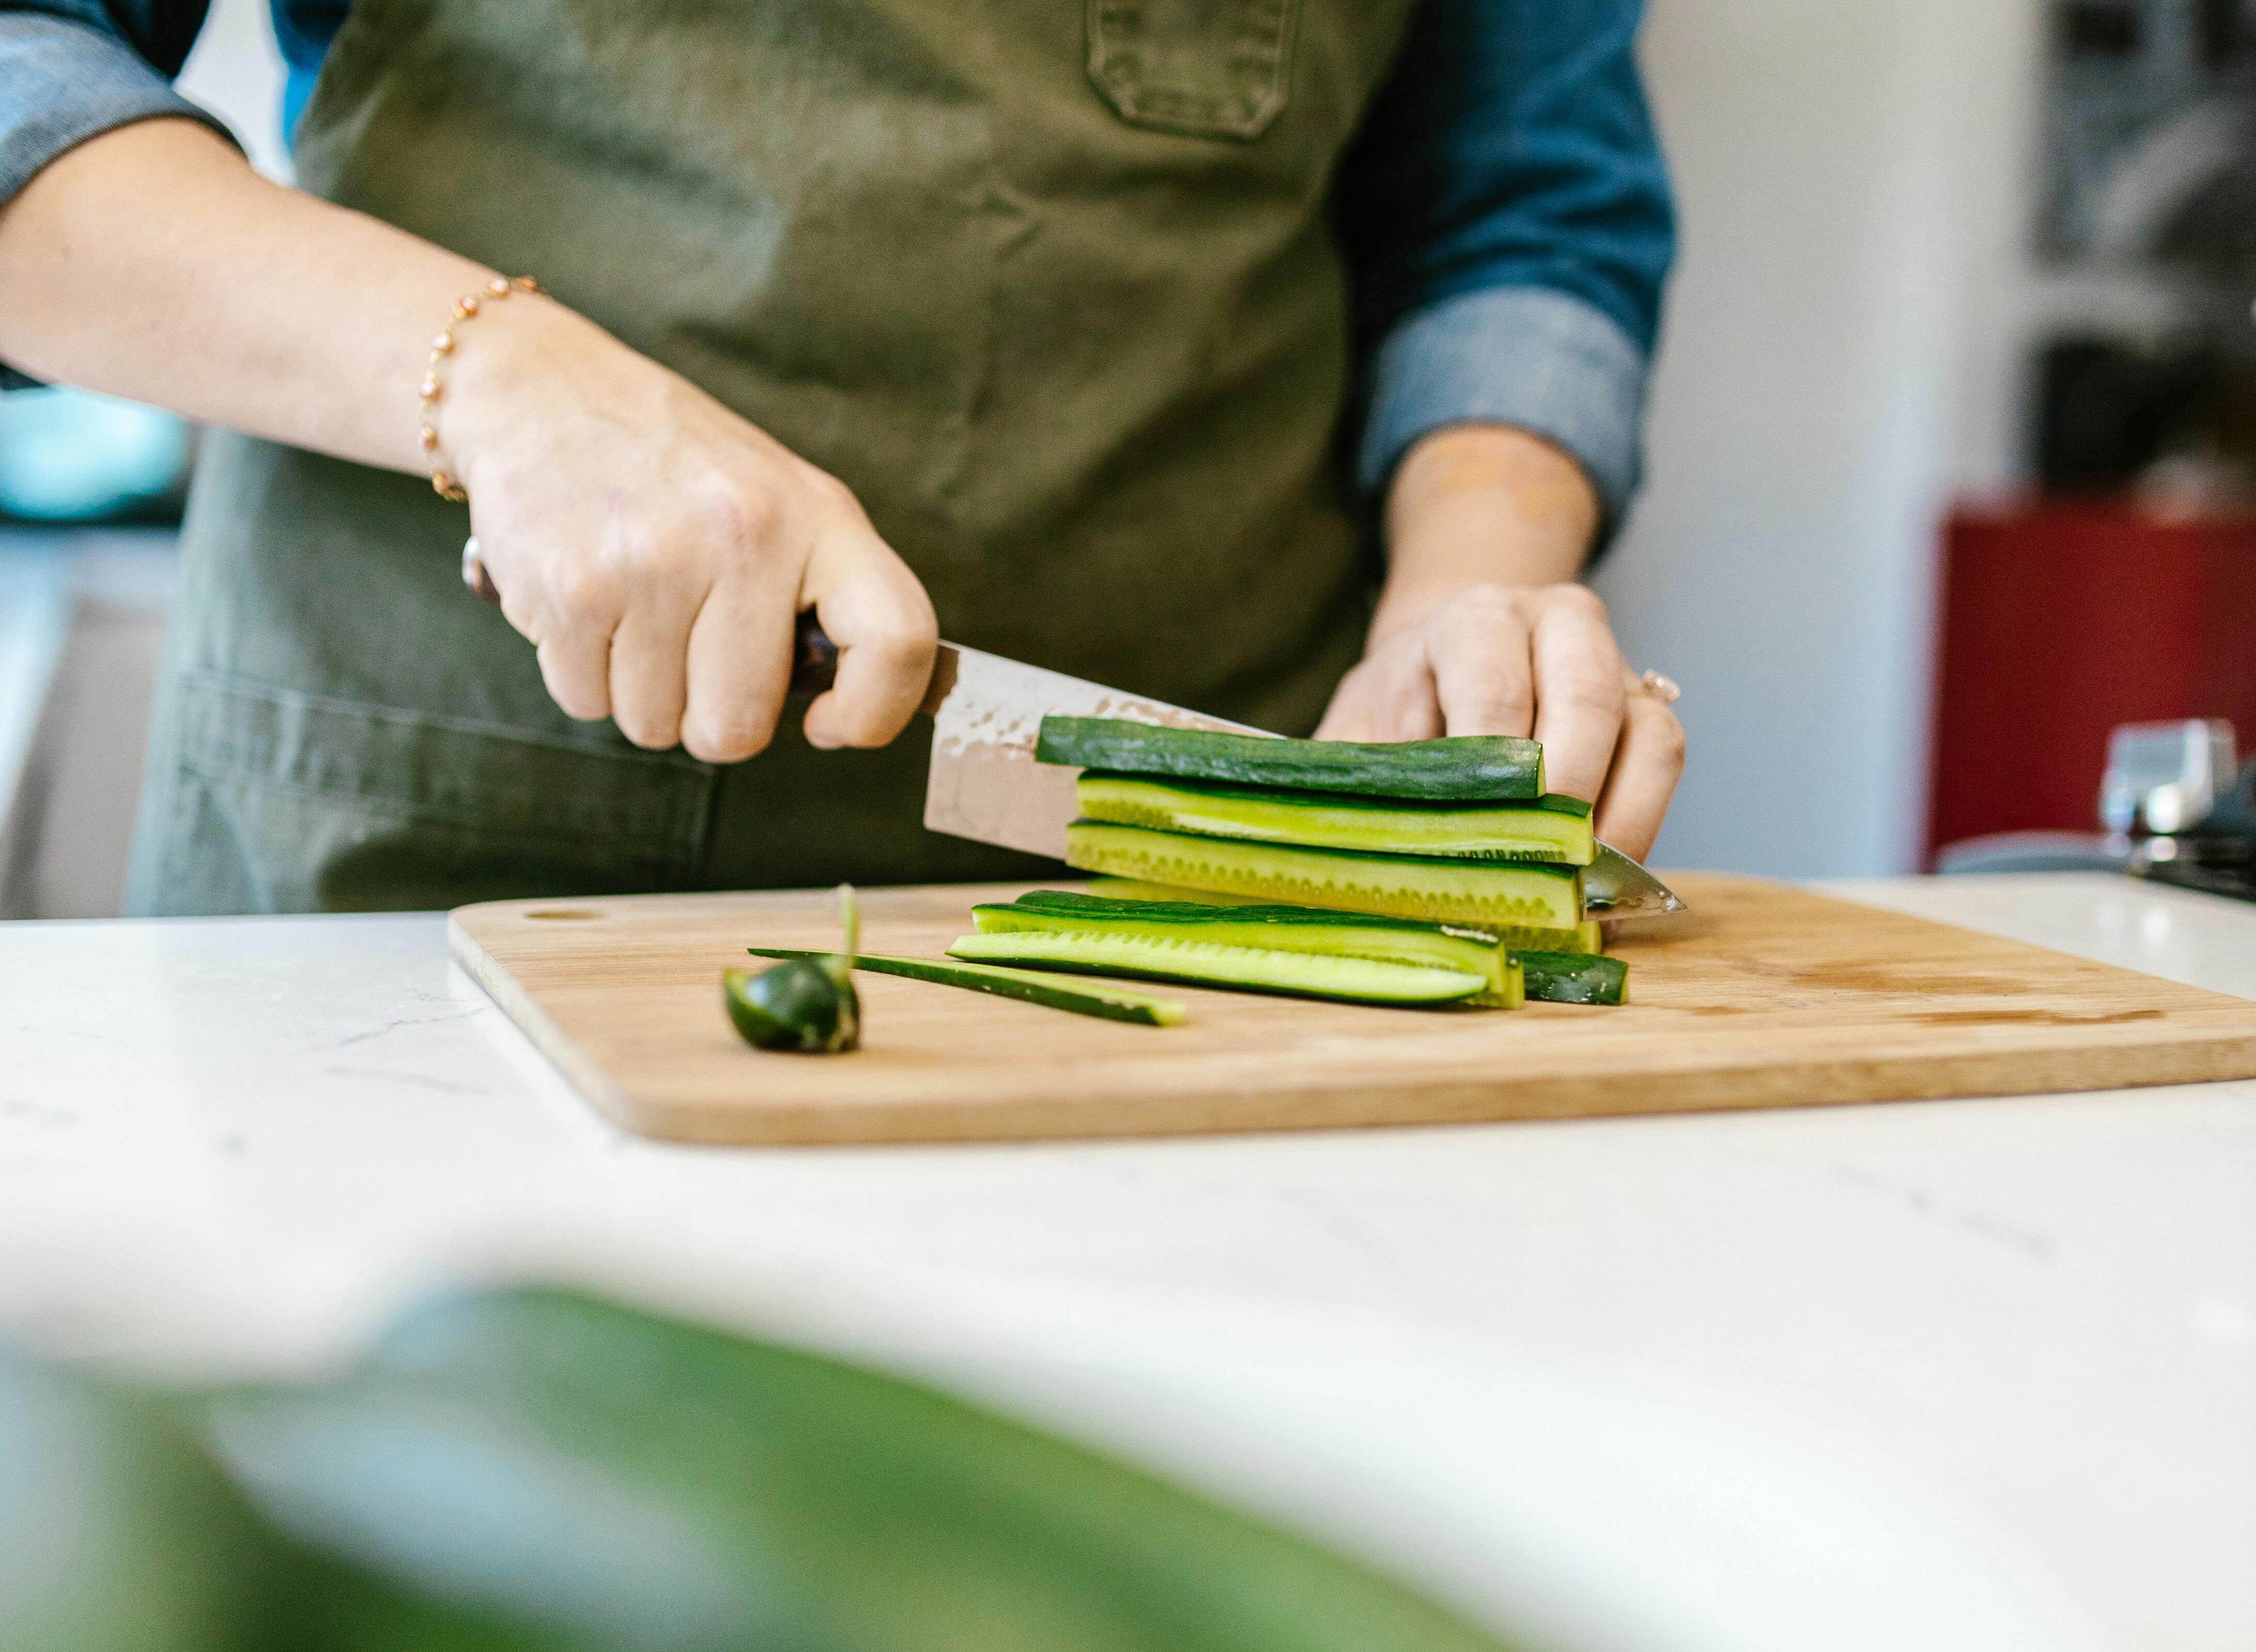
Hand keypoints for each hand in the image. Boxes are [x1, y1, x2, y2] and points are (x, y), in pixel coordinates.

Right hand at [447, 299, 935, 761]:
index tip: (831, 723)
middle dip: (710, 716)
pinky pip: (587, 702)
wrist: (537, 388)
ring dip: (640, 692)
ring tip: (631, 608)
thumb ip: (817, 591)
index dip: (874, 710)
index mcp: (817, 514)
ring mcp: (654, 563)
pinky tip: (586, 602)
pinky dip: (583, 674)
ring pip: (656, 726)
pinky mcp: (573, 589)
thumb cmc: (671, 464)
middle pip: (740, 726)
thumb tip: (838, 702)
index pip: (897, 639)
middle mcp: (744, 535)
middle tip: (690, 651)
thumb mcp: (774, 497)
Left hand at [1315, 426, 1683, 860]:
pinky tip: (1600, 887)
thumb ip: (1349, 779)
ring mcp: (1617, 668)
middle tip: (1543, 867)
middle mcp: (1559, 625)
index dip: (1494, 762)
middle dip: (1568, 790)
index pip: (1494, 684)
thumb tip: (1331, 846)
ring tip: (1579, 891)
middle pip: (1588, 698)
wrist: (1443, 668)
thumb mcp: (1357, 731)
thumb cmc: (1398, 709)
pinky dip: (1640, 829)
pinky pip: (1663, 768)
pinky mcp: (1648, 716)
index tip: (1484, 831)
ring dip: (1619, 820)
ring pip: (1649, 735)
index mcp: (1476, 620)